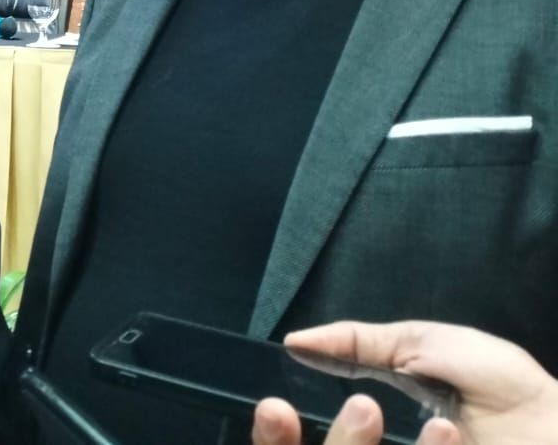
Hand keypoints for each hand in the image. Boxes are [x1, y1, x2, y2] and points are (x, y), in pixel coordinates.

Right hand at [251, 320, 557, 444]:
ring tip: (438, 424)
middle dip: (324, 442)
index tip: (276, 410)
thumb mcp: (423, 345)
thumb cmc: (499, 388)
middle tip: (354, 415)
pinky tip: (449, 435)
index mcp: (367, 428)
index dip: (279, 434)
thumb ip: (358, 341)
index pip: (303, 441)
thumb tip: (295, 340)